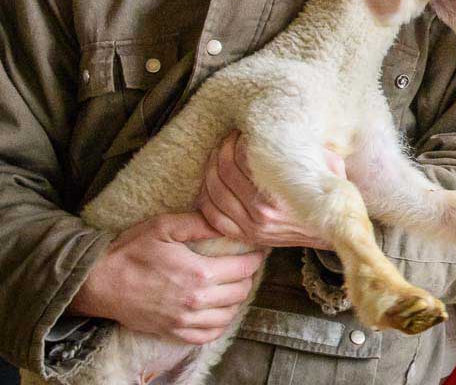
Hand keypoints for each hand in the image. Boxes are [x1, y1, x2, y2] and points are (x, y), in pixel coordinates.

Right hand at [68, 211, 263, 344]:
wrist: (98, 282)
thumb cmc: (131, 250)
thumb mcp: (165, 226)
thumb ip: (200, 223)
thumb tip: (228, 220)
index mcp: (199, 273)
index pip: (244, 269)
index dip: (256, 257)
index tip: (258, 249)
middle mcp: (196, 301)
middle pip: (241, 292)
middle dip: (248, 276)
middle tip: (245, 263)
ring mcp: (184, 321)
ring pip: (228, 316)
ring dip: (236, 299)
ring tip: (233, 284)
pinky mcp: (172, 333)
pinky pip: (208, 335)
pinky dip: (220, 323)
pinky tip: (219, 309)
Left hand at [196, 131, 345, 249]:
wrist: (336, 231)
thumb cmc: (333, 195)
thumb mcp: (331, 166)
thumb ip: (313, 148)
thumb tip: (293, 130)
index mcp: (278, 194)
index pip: (244, 158)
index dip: (239, 141)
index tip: (244, 132)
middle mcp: (261, 213)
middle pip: (225, 172)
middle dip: (223, 149)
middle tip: (230, 138)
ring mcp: (252, 227)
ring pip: (214, 193)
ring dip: (211, 168)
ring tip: (219, 153)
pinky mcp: (248, 236)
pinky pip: (213, 217)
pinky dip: (206, 198)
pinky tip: (210, 182)